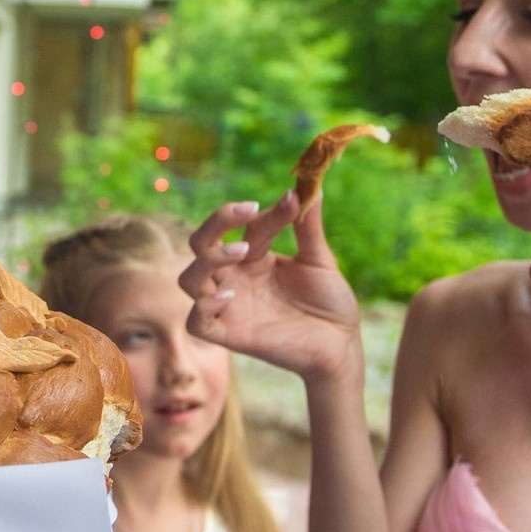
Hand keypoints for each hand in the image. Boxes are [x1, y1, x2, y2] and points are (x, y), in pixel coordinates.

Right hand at [181, 192, 363, 386]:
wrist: (342, 344)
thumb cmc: (331, 302)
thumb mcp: (320, 259)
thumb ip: (307, 226)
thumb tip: (304, 187)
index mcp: (254, 257)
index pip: (241, 225)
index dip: (258, 210)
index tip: (290, 201)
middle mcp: (235, 278)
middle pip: (199, 243)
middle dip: (216, 223)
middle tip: (249, 214)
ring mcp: (229, 306)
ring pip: (189, 279)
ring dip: (209, 260)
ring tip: (242, 252)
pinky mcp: (230, 336)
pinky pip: (196, 322)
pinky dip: (204, 306)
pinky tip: (231, 297)